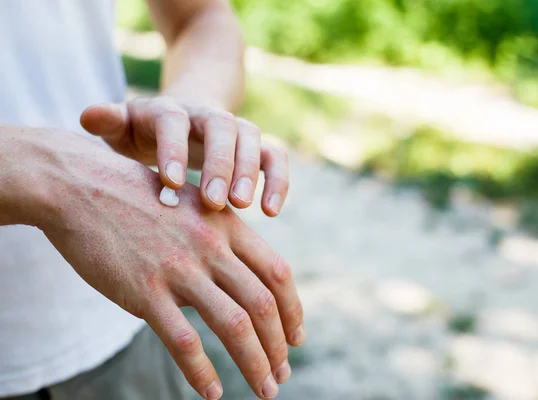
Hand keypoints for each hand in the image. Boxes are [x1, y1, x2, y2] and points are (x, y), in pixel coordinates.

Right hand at [34, 131, 303, 398]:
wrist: (80, 185)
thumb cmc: (137, 198)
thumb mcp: (192, 207)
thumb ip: (219, 239)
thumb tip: (238, 278)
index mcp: (227, 225)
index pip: (278, 273)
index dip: (293, 310)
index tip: (296, 337)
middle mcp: (210, 246)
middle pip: (262, 304)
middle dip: (279, 346)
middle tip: (282, 374)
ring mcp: (178, 268)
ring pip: (233, 325)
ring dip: (255, 364)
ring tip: (264, 389)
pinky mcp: (143, 290)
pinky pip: (183, 341)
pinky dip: (202, 372)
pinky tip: (212, 392)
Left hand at [80, 97, 288, 215]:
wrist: (185, 117)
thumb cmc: (147, 133)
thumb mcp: (125, 127)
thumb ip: (110, 122)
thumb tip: (88, 116)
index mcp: (170, 111)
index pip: (174, 121)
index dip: (174, 149)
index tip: (171, 185)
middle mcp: (207, 115)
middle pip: (221, 126)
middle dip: (219, 163)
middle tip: (215, 202)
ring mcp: (236, 130)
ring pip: (253, 139)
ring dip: (251, 172)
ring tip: (245, 206)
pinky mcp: (257, 147)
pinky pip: (275, 157)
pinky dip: (278, 180)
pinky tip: (271, 211)